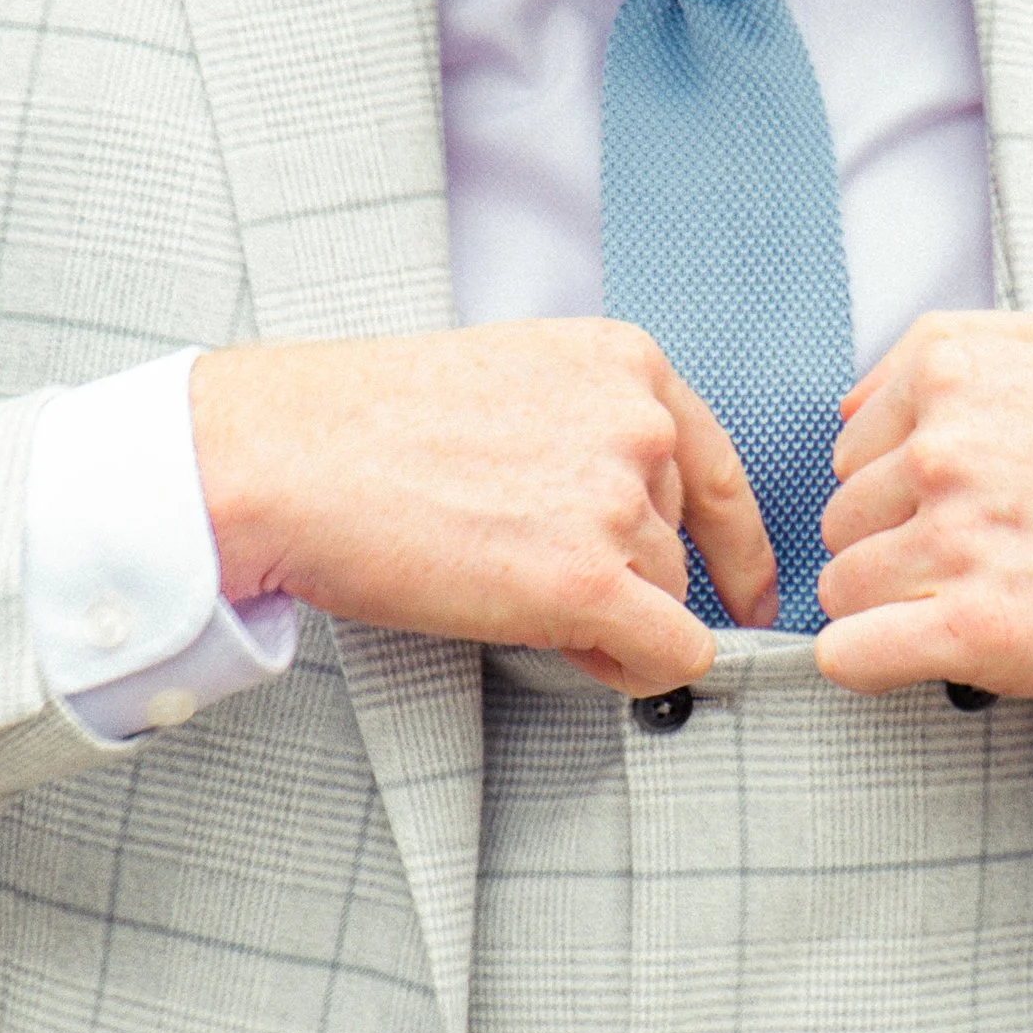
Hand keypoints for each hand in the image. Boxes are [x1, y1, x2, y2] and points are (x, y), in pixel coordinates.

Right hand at [191, 324, 777, 696]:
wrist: (286, 456)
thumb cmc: (366, 426)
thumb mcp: (512, 384)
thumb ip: (590, 434)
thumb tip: (641, 528)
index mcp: (625, 361)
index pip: (718, 468)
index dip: (737, 543)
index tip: (746, 588)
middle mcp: (638, 424)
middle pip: (681, 544)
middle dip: (627, 582)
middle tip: (533, 587)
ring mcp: (618, 503)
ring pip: (669, 601)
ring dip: (611, 624)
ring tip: (508, 597)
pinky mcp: (589, 583)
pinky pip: (673, 656)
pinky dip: (639, 671)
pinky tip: (583, 657)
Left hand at [813, 310, 1032, 704]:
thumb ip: (957, 347)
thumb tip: (855, 406)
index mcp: (957, 376)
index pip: (854, 445)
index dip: (902, 485)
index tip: (961, 505)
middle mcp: (947, 450)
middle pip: (844, 518)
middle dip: (896, 543)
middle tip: (980, 559)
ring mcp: (957, 541)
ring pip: (843, 586)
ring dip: (892, 606)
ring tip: (974, 601)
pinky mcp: (974, 630)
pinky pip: (848, 655)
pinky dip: (867, 663)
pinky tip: (915, 654)